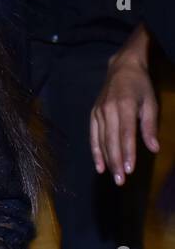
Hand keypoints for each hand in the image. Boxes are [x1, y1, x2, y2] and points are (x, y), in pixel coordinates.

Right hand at [91, 26, 158, 184]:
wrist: (121, 68)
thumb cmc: (140, 86)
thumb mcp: (151, 103)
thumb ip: (150, 126)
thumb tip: (153, 148)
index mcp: (125, 106)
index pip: (126, 134)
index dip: (127, 152)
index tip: (130, 169)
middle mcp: (109, 110)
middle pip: (111, 140)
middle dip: (116, 161)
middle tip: (120, 180)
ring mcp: (98, 112)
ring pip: (101, 140)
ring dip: (107, 160)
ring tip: (112, 176)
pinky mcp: (93, 114)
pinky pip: (93, 136)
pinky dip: (95, 151)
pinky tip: (100, 165)